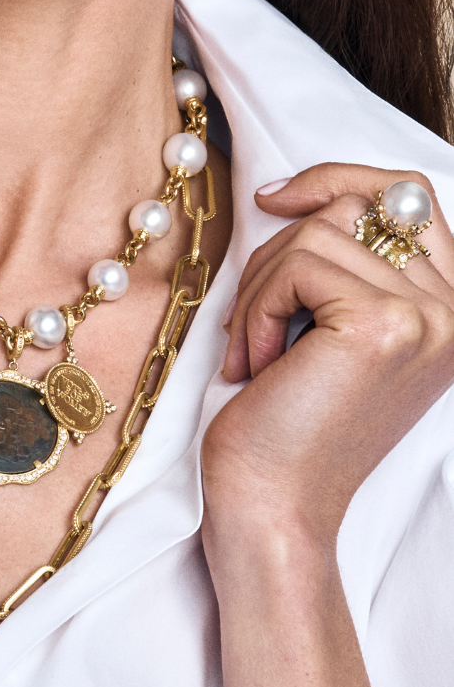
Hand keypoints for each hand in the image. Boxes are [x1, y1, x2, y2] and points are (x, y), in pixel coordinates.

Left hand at [206, 164, 453, 541]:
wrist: (273, 507)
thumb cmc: (284, 422)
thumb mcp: (325, 328)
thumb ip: (344, 264)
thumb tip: (299, 192)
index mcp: (452, 311)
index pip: (410, 193)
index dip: (339, 179)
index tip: (275, 199)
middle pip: (357, 205)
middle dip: (281, 249)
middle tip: (252, 318)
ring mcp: (430, 318)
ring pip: (319, 231)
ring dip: (262, 287)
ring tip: (254, 350)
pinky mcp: (384, 325)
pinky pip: (297, 263)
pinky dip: (256, 308)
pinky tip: (256, 364)